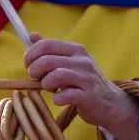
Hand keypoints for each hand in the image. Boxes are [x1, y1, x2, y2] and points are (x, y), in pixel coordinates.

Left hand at [23, 34, 138, 139]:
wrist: (110, 103)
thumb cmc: (83, 82)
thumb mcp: (69, 62)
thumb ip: (50, 50)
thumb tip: (31, 35)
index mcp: (76, 49)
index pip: (46, 44)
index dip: (30, 55)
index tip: (28, 65)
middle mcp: (83, 61)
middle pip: (47, 60)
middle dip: (34, 71)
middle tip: (36, 79)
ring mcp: (87, 78)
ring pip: (56, 76)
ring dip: (45, 84)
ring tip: (48, 88)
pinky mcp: (89, 96)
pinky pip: (66, 95)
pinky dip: (57, 99)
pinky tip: (59, 99)